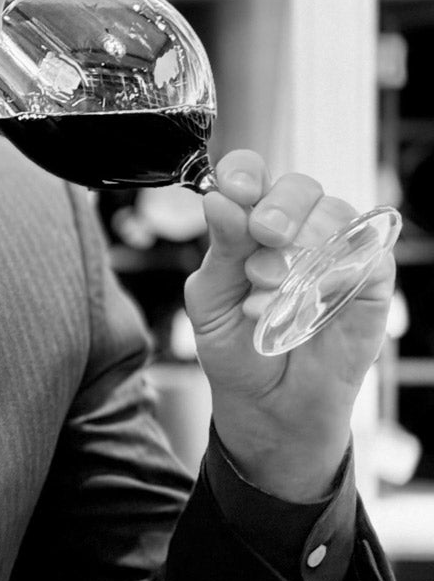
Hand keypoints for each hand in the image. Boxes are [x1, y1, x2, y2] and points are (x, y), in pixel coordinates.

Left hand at [183, 150, 393, 500]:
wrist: (269, 409)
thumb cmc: (236, 350)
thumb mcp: (211, 301)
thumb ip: (219, 250)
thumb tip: (219, 200)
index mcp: (248, 225)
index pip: (251, 176)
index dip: (244, 172)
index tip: (234, 188)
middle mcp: (295, 231)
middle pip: (299, 187)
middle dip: (279, 207)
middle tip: (265, 236)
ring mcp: (336, 253)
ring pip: (336, 214)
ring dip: (303, 247)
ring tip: (271, 288)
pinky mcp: (370, 282)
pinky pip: (368, 255)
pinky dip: (337, 270)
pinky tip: (312, 296)